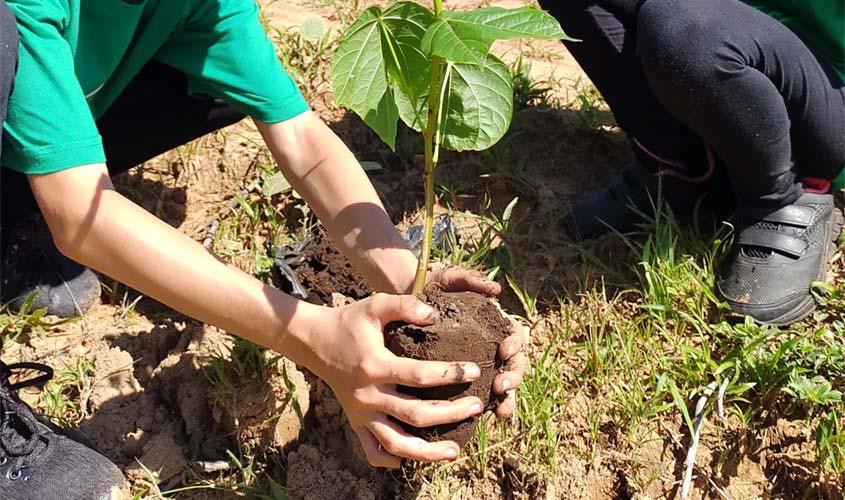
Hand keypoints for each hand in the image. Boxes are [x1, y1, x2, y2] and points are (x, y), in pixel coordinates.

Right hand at [308, 293, 483, 467]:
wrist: (315, 341)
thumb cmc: (350, 321)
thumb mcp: (375, 304)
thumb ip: (405, 304)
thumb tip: (435, 315)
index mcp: (374, 366)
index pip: (419, 376)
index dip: (450, 374)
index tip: (475, 371)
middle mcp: (368, 395)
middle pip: (415, 415)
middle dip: (451, 414)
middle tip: (478, 407)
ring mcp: (361, 413)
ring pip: (396, 444)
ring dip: (428, 452)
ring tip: (455, 451)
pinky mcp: (356, 422)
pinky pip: (373, 451)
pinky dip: (393, 460)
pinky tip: (416, 457)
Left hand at [426, 267, 527, 418]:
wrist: (407, 301)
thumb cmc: (433, 288)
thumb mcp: (450, 278)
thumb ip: (470, 279)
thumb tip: (495, 290)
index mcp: (494, 324)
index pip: (516, 335)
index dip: (516, 345)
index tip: (504, 350)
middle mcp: (491, 346)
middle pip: (515, 365)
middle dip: (514, 377)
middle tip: (501, 385)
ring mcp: (480, 365)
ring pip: (504, 387)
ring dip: (506, 399)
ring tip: (499, 410)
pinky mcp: (463, 381)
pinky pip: (481, 399)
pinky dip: (485, 411)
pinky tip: (482, 420)